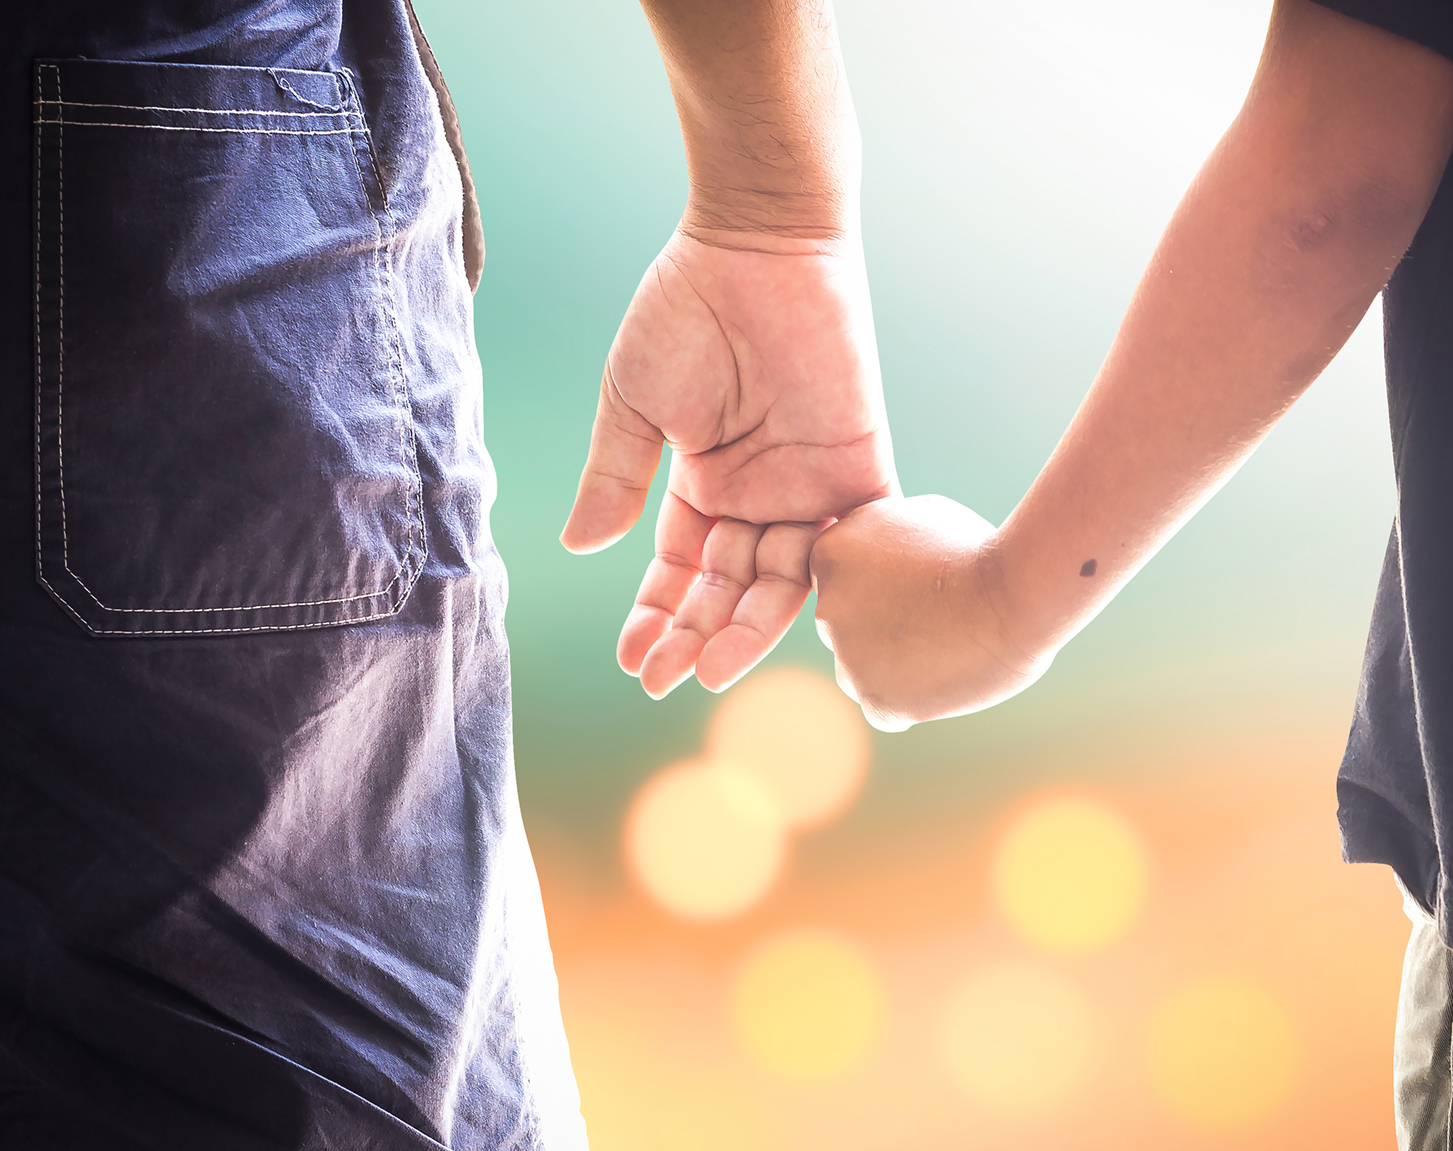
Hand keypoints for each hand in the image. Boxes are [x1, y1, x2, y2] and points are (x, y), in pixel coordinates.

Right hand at [561, 229, 897, 697]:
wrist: (759, 246)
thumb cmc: (687, 312)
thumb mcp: (636, 405)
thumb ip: (616, 479)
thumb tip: (580, 549)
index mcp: (705, 484)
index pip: (682, 570)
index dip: (658, 616)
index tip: (633, 661)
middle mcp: (759, 497)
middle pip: (730, 587)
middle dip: (696, 634)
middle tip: (665, 678)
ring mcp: (809, 488)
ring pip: (783, 581)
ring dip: (746, 627)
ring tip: (709, 668)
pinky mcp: (859, 471)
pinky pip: (851, 546)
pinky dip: (825, 589)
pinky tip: (788, 630)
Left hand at [811, 495, 1051, 731]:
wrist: (1016, 595)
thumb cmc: (977, 549)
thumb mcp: (917, 517)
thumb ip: (882, 539)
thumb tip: (879, 555)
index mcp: (830, 555)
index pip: (841, 578)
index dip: (882, 581)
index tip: (919, 581)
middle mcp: (826, 609)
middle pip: (845, 624)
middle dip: (882, 620)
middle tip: (934, 614)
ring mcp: (849, 659)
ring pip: (858, 668)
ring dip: (891, 661)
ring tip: (942, 644)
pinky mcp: (878, 702)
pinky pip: (882, 705)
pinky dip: (910, 696)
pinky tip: (944, 672)